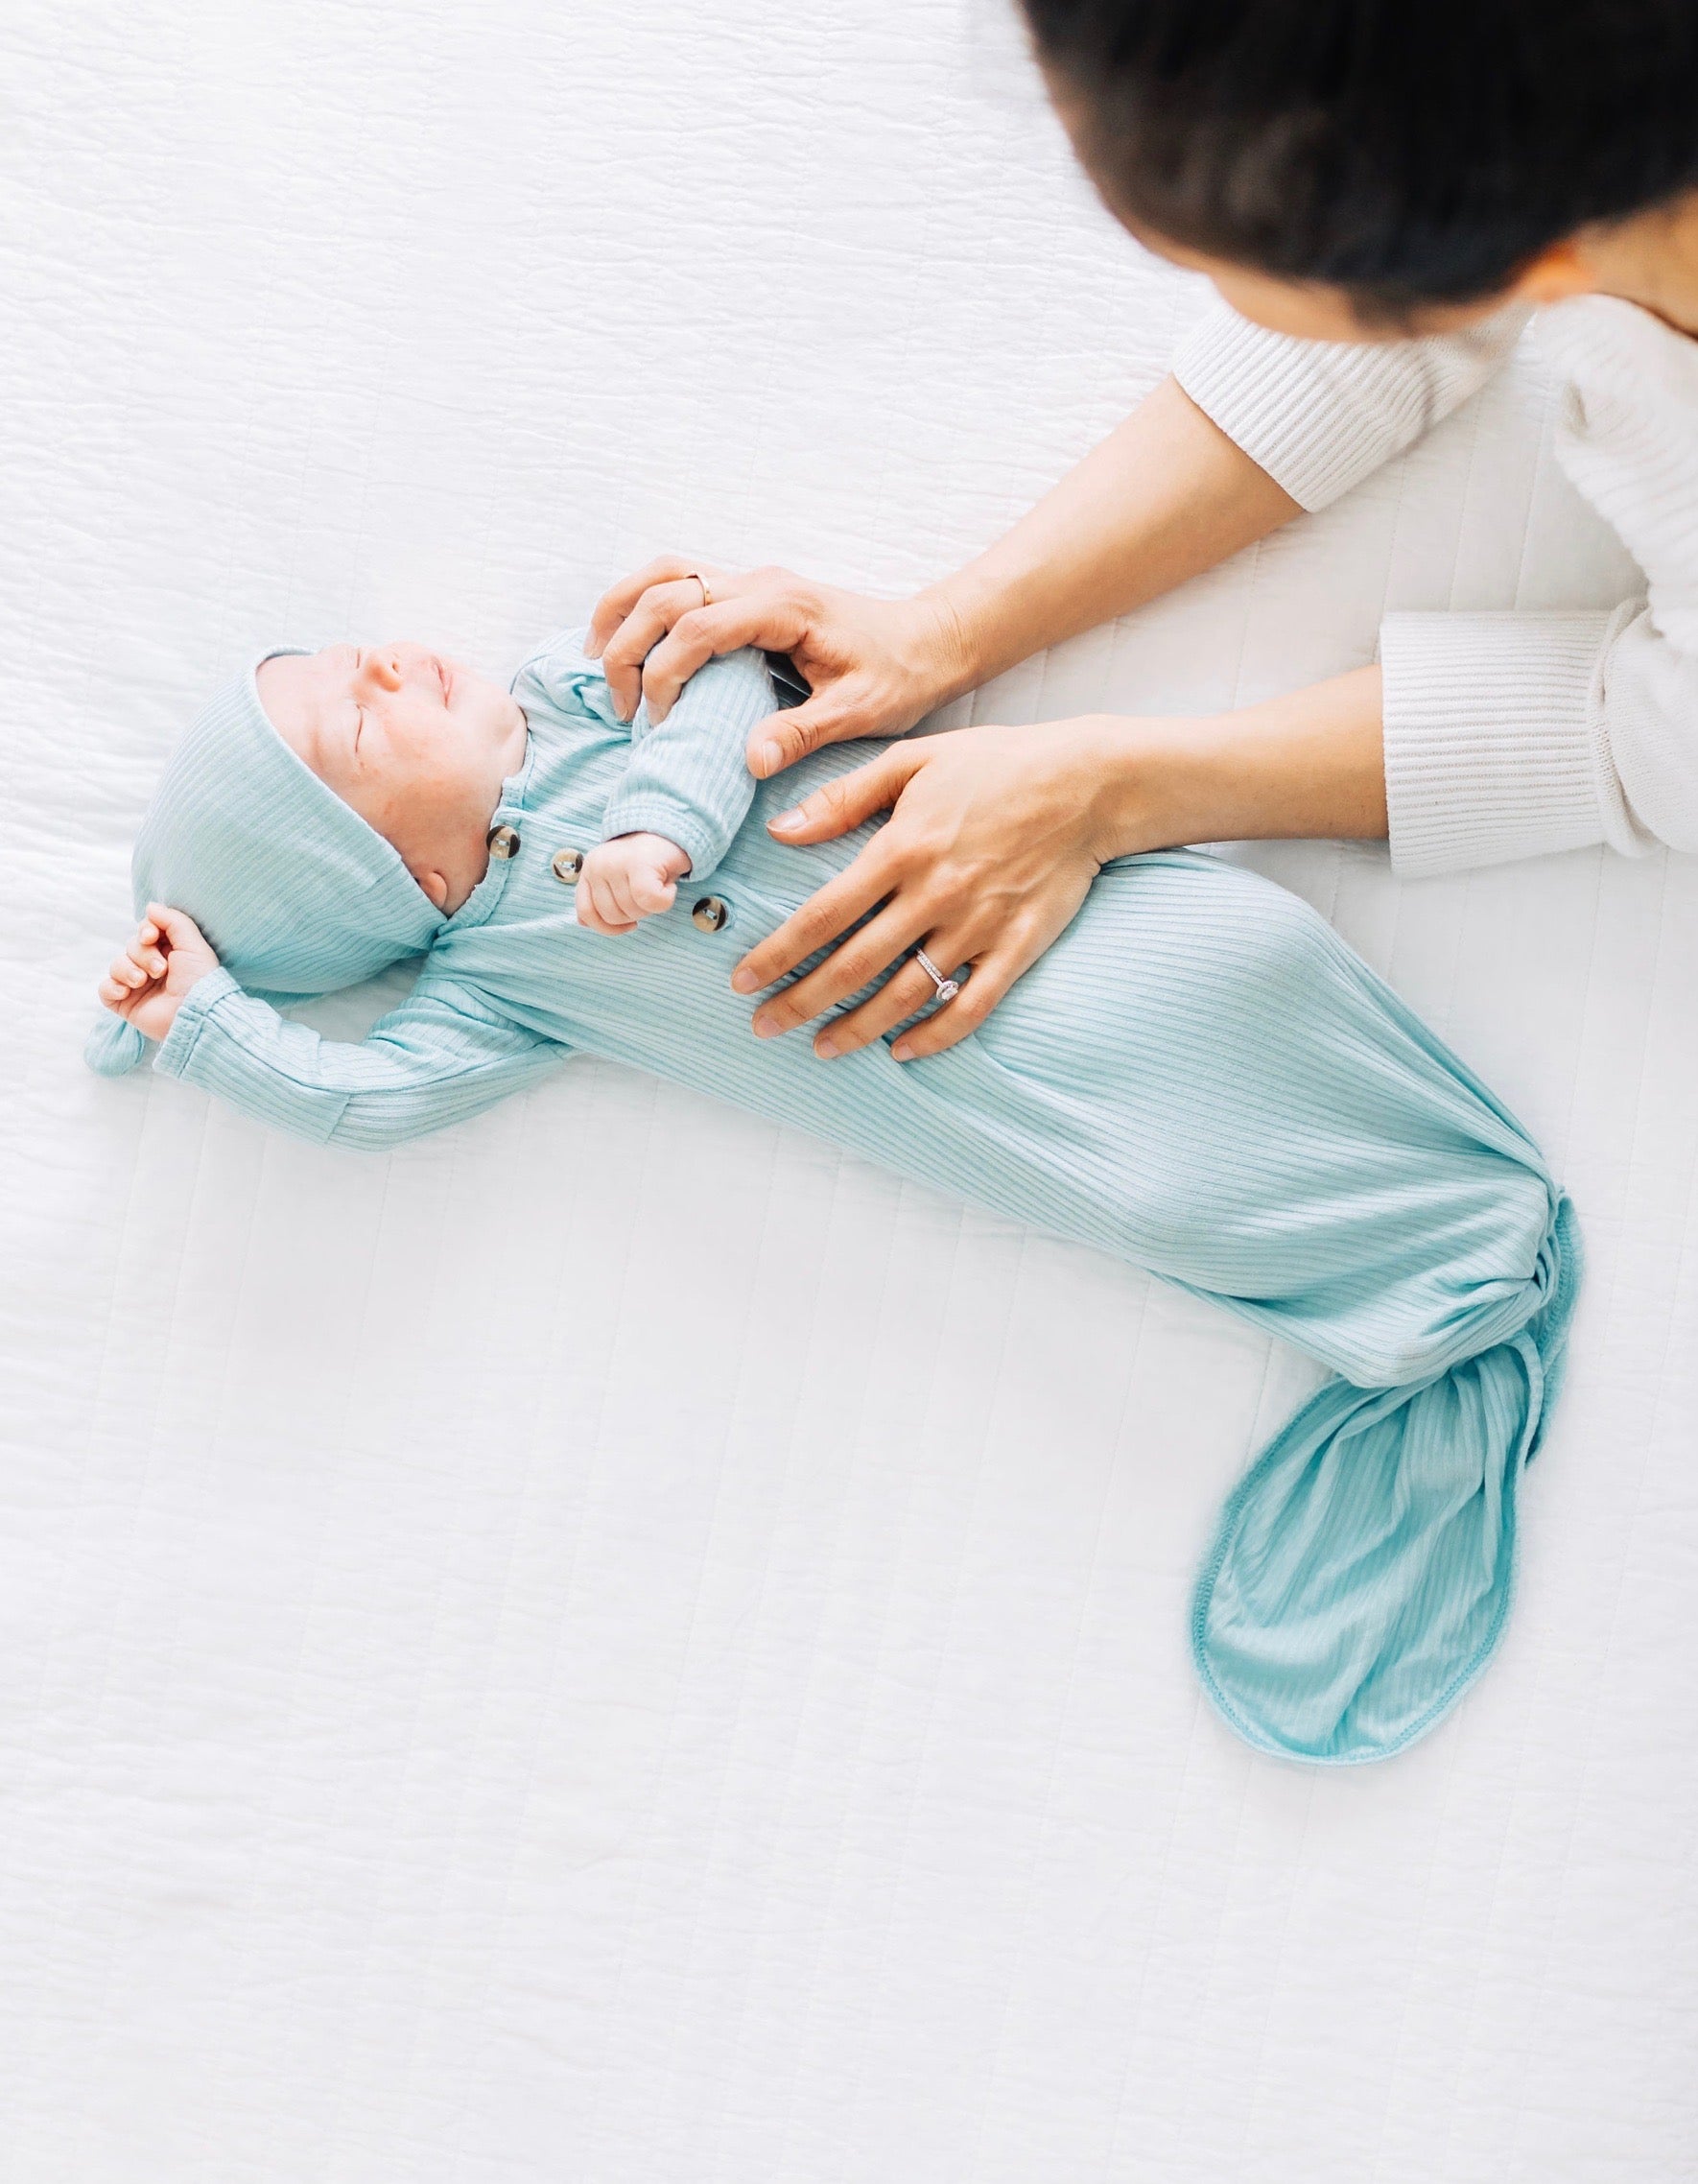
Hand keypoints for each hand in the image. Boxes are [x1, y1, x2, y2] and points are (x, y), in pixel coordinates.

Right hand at [98, 904, 220, 1041]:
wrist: (195, 1016)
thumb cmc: (199, 981)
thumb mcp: (193, 944)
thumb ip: (173, 921)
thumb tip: (150, 907)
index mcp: (169, 953)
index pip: (145, 932)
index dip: (145, 931)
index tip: (151, 936)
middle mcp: (152, 968)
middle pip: (131, 946)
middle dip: (142, 955)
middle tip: (160, 970)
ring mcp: (138, 987)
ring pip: (116, 965)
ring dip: (127, 970)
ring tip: (143, 982)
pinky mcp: (126, 1004)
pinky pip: (105, 989)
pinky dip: (111, 987)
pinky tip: (126, 992)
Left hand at [575, 833, 692, 934]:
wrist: (672, 831)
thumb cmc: (648, 862)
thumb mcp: (617, 880)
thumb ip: (599, 899)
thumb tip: (583, 922)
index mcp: (589, 870)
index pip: (586, 912)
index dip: (608, 927)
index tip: (628, 924)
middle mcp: (598, 865)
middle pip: (613, 916)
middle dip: (636, 914)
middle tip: (649, 894)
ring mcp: (616, 863)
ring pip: (633, 910)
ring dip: (653, 907)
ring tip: (658, 886)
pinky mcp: (639, 862)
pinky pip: (650, 900)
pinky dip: (665, 901)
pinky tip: (668, 887)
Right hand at [583, 556, 975, 775]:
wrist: (928, 640)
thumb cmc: (898, 676)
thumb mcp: (859, 713)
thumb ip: (803, 733)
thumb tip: (750, 760)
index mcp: (785, 607)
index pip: (698, 625)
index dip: (665, 673)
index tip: (660, 723)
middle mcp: (760, 582)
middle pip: (664, 591)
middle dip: (628, 648)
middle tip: (625, 710)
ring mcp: (750, 579)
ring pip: (662, 572)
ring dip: (620, 612)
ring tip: (599, 665)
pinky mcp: (746, 589)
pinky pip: (677, 579)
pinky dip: (640, 603)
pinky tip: (625, 641)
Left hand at [729, 717, 1140, 1061]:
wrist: (1090, 783)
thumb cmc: (996, 764)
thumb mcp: (912, 760)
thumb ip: (843, 797)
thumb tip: (781, 830)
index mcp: (901, 848)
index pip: (821, 915)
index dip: (776, 953)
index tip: (742, 981)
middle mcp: (934, 894)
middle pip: (853, 965)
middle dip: (801, 1001)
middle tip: (764, 1027)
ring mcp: (978, 926)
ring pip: (905, 993)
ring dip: (858, 1028)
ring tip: (822, 1046)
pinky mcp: (1017, 947)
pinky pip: (971, 1006)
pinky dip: (935, 1035)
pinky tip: (902, 1050)